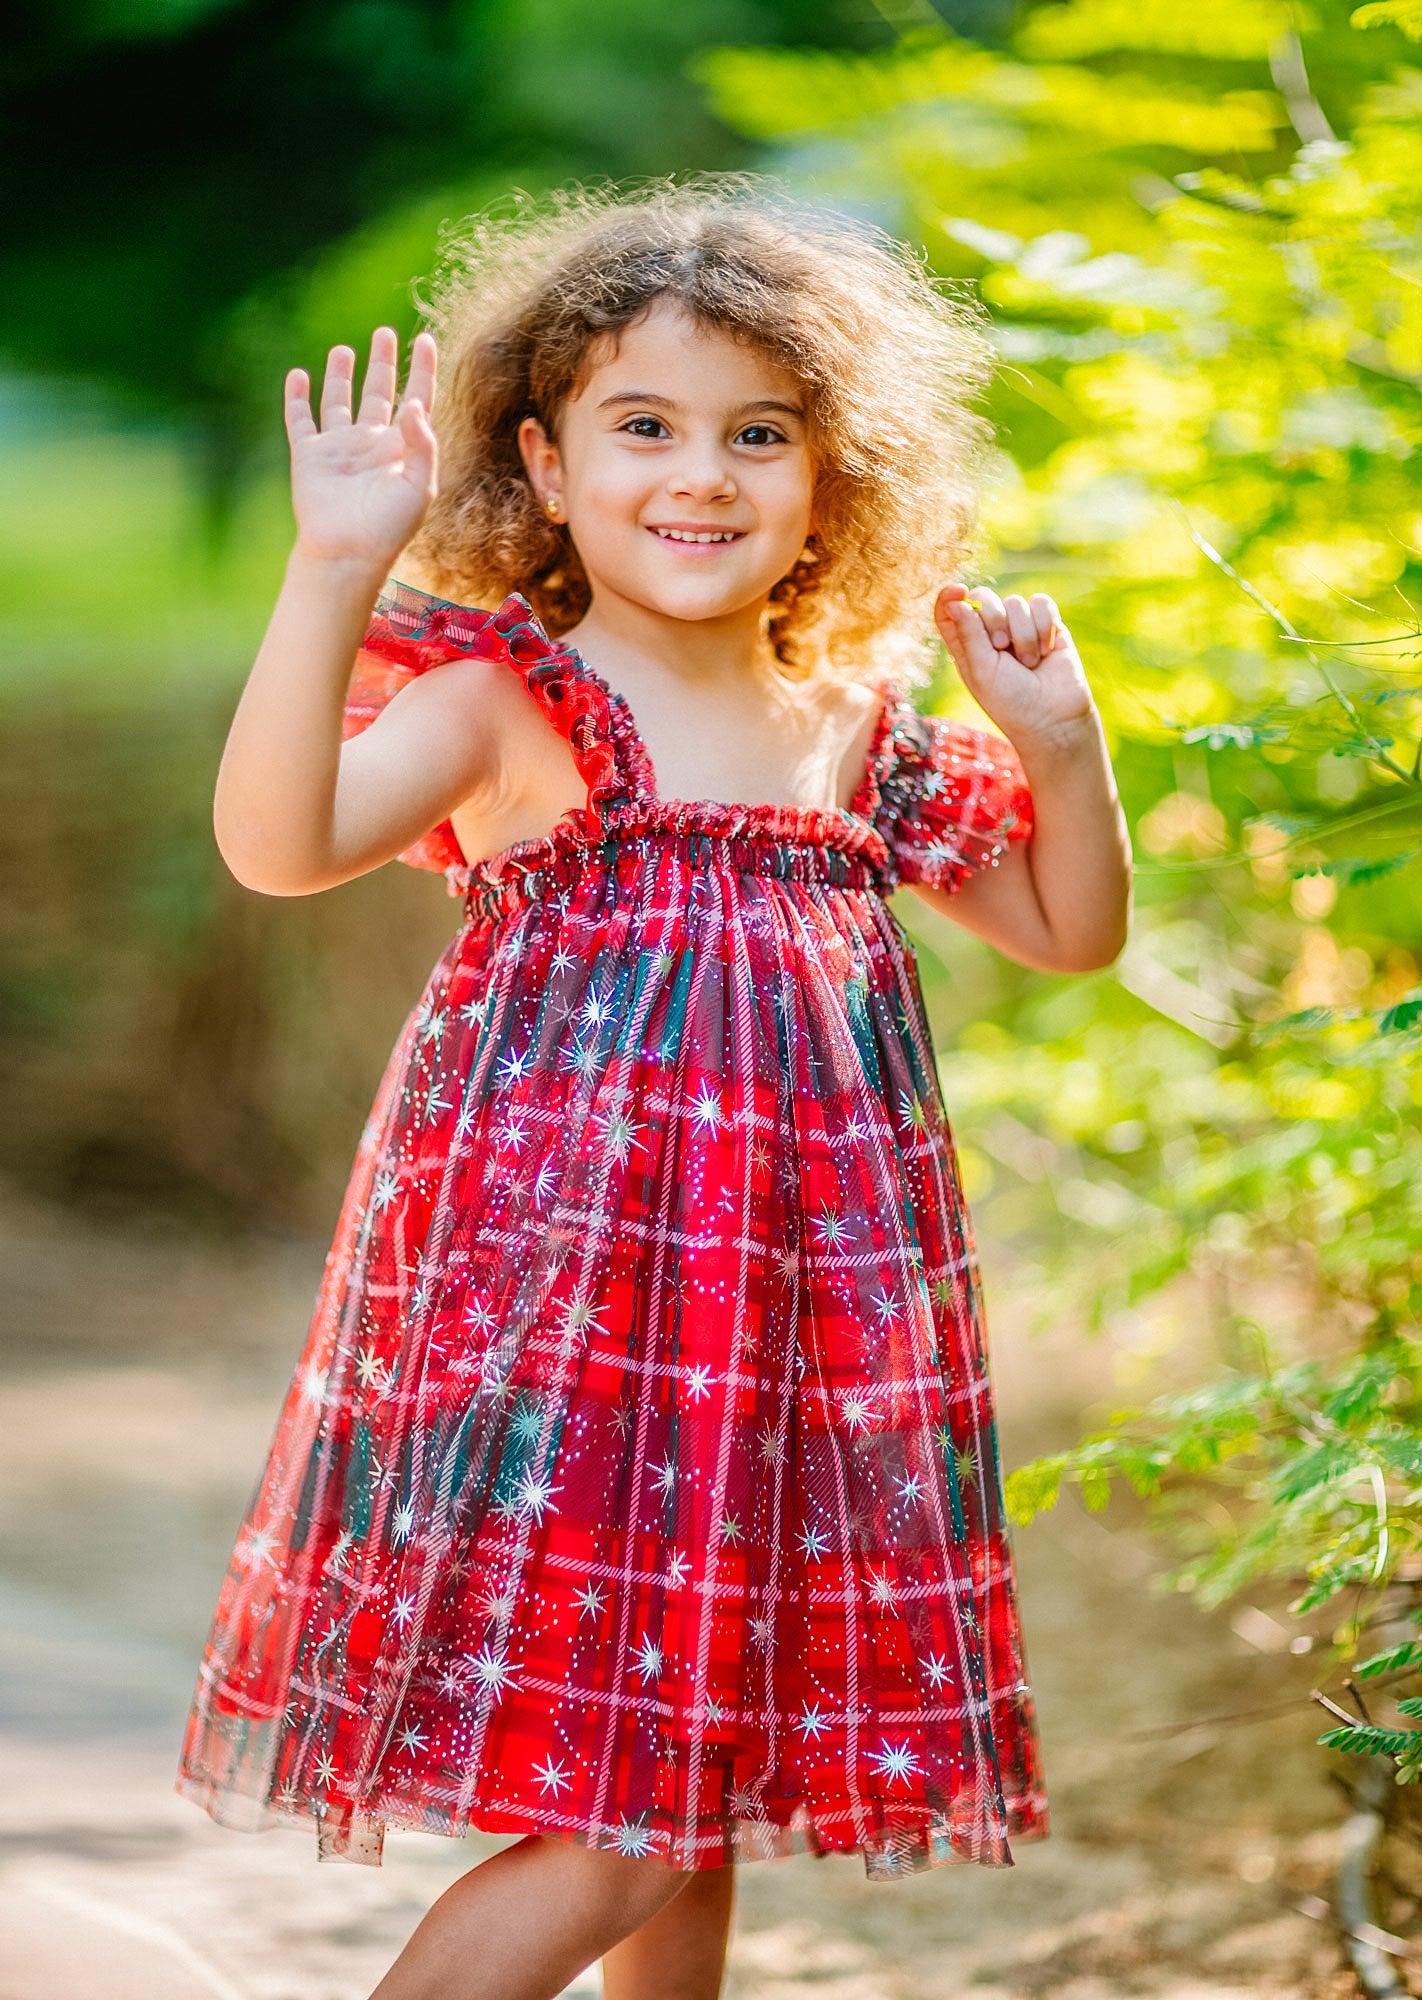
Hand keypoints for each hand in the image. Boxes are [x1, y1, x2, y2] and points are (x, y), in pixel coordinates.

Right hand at [285, 328, 437, 573]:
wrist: (347, 553)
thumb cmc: (388, 528)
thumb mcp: (418, 487)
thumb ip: (423, 444)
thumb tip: (415, 404)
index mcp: (401, 449)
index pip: (416, 399)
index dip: (423, 370)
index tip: (427, 339)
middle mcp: (371, 443)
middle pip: (379, 392)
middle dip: (383, 363)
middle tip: (386, 333)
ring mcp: (339, 448)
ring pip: (339, 401)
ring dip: (341, 375)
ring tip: (344, 349)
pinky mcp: (309, 455)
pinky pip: (301, 419)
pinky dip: (297, 397)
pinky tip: (299, 376)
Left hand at [935, 583, 1094, 750]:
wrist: (1055, 718)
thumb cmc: (1012, 703)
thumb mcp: (983, 671)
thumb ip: (969, 635)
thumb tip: (954, 601)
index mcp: (967, 646)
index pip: (950, 610)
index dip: (950, 596)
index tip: (959, 591)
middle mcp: (991, 634)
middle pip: (983, 597)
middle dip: (994, 617)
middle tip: (1001, 647)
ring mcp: (1020, 628)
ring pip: (1016, 602)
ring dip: (1024, 634)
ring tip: (1030, 663)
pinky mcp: (1048, 626)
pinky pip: (1042, 603)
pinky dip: (1044, 625)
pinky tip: (1047, 651)